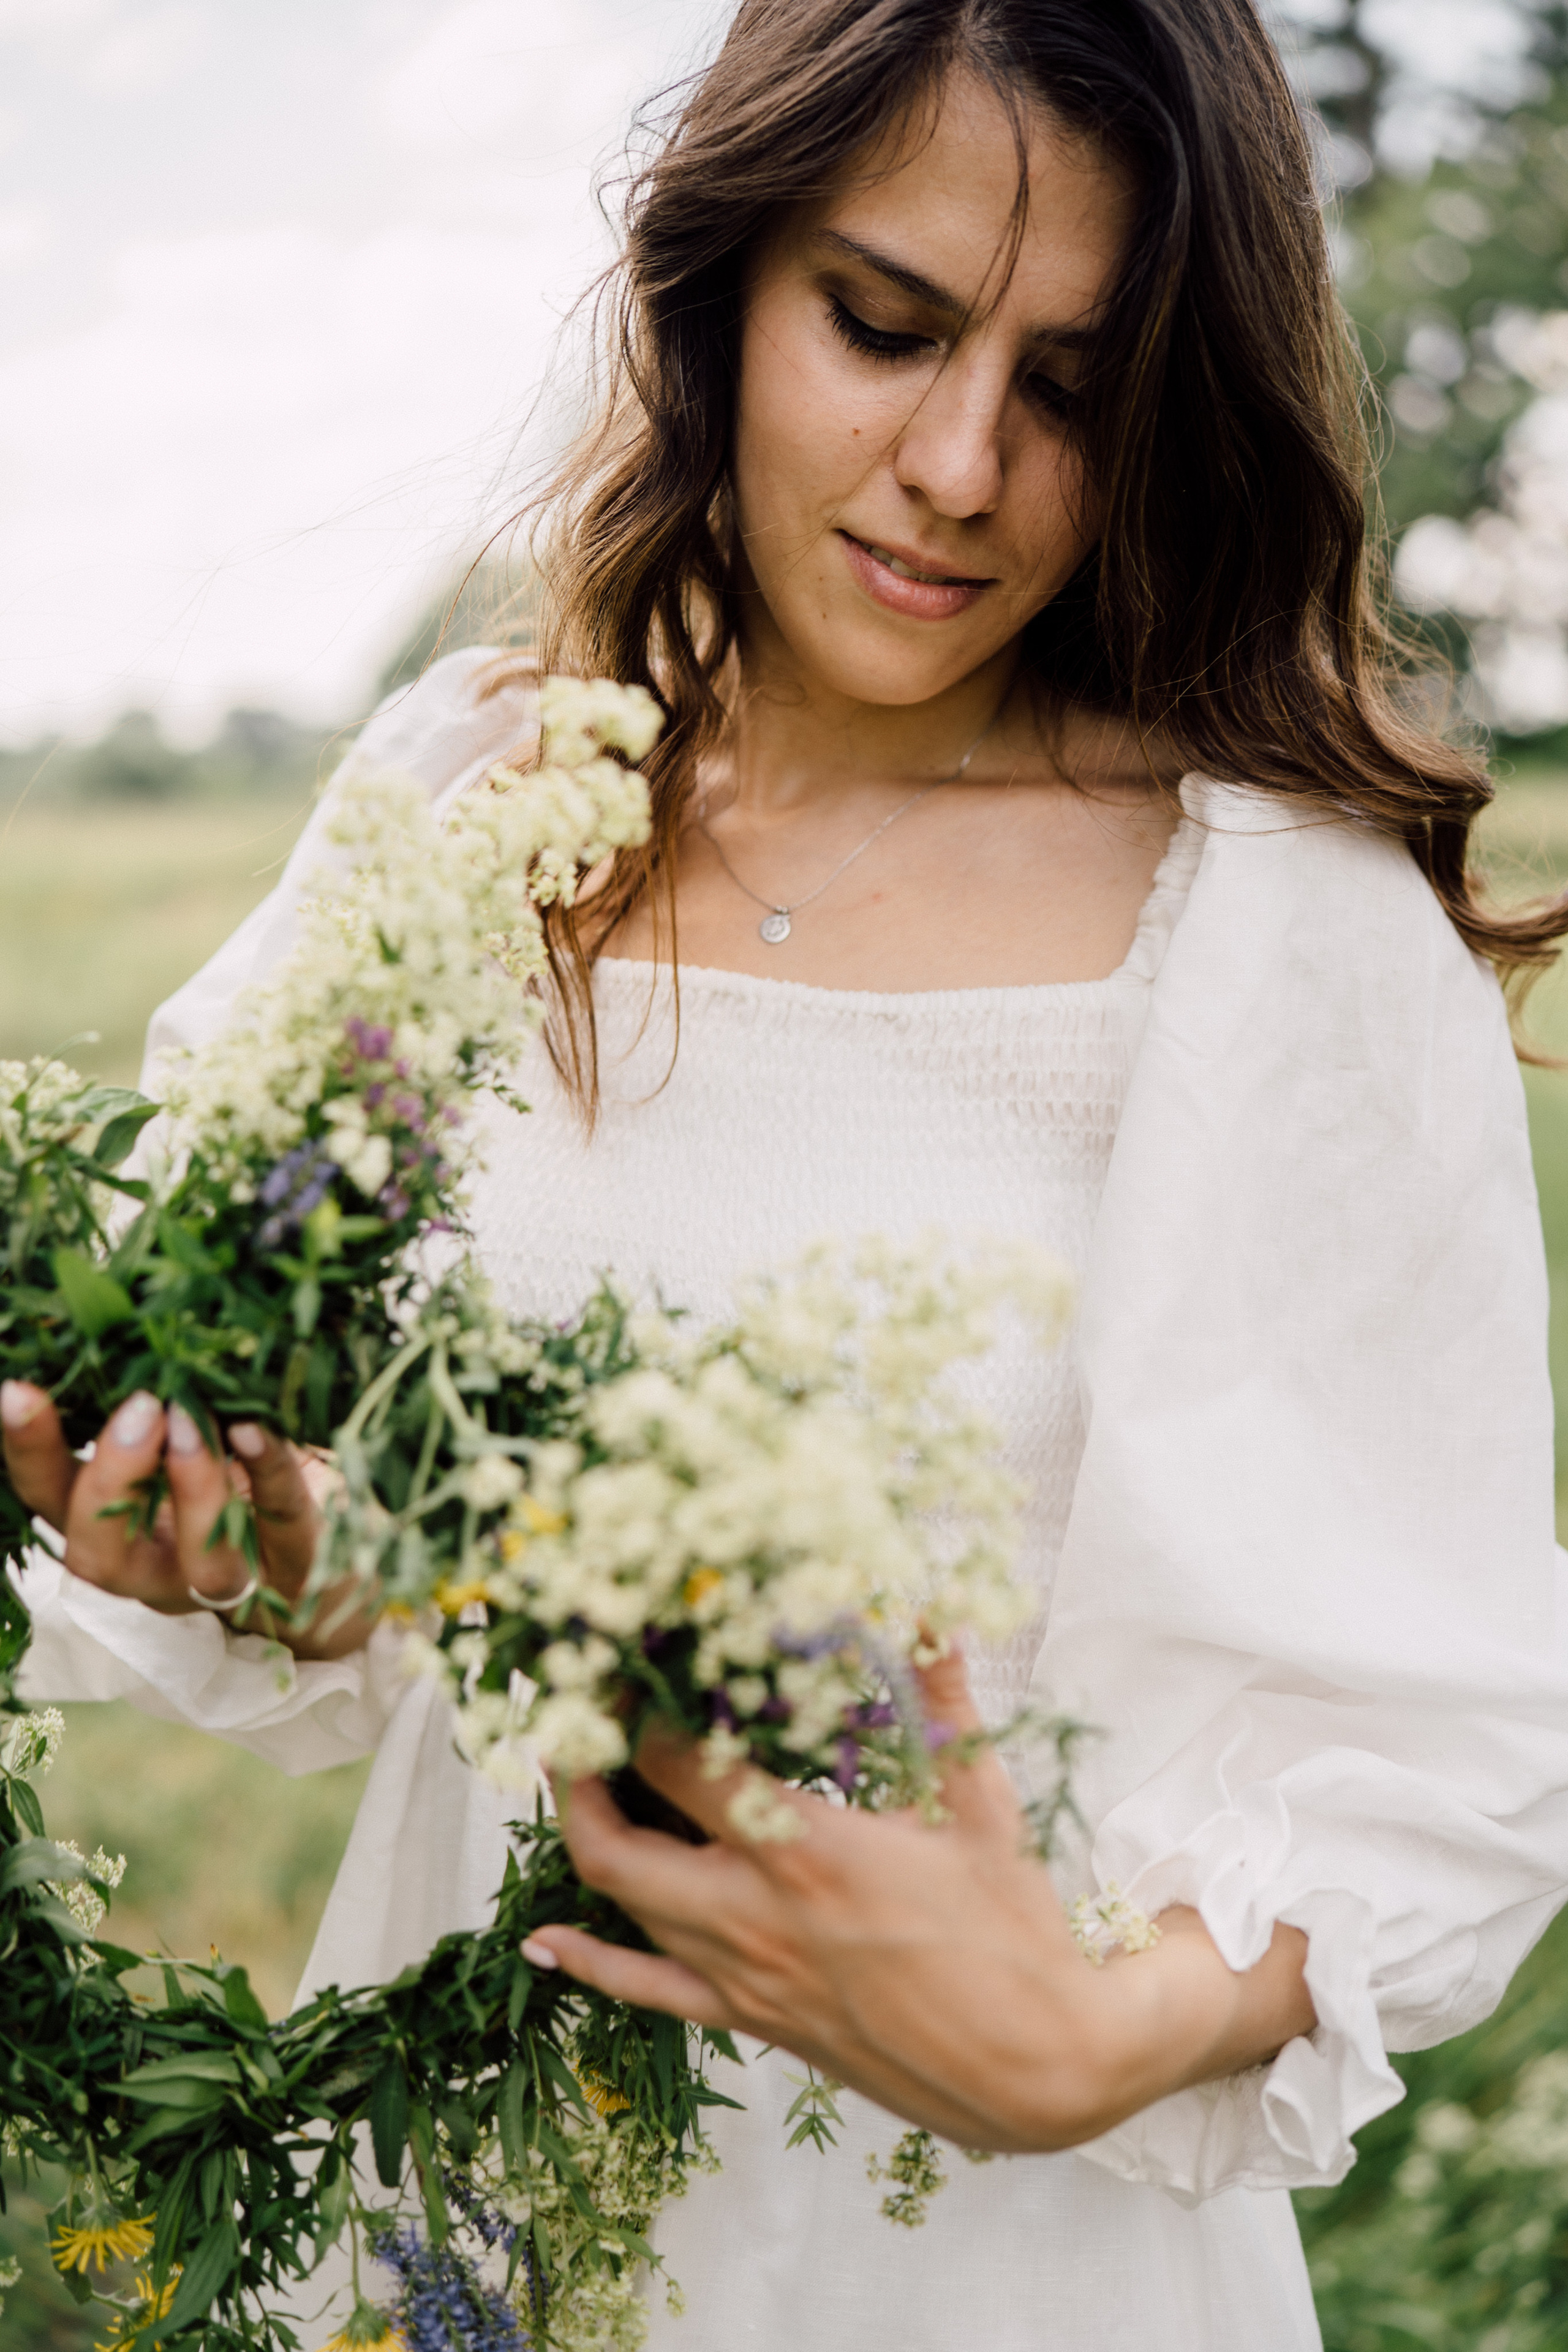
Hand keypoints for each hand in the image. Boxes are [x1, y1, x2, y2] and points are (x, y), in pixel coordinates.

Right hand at [0, 1381, 373, 1660]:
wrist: (342, 1538)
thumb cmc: (238, 1459)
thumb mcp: (181, 1420)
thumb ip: (144, 1390)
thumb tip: (108, 1307)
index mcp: (114, 1526)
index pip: (49, 1499)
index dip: (29, 1451)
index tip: (17, 1390)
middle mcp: (160, 1567)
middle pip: (103, 1555)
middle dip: (111, 1481)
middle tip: (135, 1411)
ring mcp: (232, 1578)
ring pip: (200, 1563)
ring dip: (191, 1488)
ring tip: (193, 1420)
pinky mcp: (303, 1566)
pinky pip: (284, 1523)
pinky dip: (269, 1471)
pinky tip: (257, 1426)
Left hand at [523, 1650, 1315, 2153]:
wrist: (1036, 2065)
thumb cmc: (1013, 1928)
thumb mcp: (981, 1803)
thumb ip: (943, 1697)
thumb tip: (930, 1608)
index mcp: (808, 1850)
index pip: (678, 1766)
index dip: (638, 1710)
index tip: (632, 1662)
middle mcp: (756, 1916)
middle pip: (614, 1842)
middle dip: (576, 1774)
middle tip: (575, 1717)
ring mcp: (746, 1978)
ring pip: (622, 1907)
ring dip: (585, 1839)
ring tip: (574, 1780)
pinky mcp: (753, 2022)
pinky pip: (645, 1993)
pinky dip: (588, 1961)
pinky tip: (543, 1940)